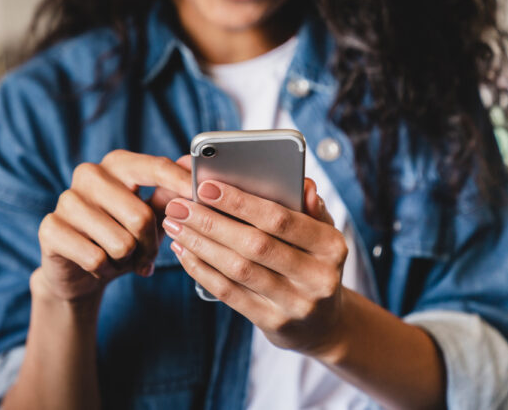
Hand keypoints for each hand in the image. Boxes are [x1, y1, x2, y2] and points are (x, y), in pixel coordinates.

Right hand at [35, 151, 191, 302]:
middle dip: (150, 245)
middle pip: (141, 216)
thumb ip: (171, 193)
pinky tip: (99, 265)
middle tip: (147, 256)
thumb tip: (192, 166)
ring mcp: (66, 199)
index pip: (156, 167)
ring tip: (120, 258)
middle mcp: (90, 174)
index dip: (181, 183)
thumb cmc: (123, 235)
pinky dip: (105, 270)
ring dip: (127, 260)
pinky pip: (96, 258)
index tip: (202, 195)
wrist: (80, 270)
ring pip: (120, 242)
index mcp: (118, 164)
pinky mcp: (50, 228)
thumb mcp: (152, 215)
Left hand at [162, 178, 347, 356]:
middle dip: (211, 222)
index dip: (241, 202)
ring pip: (238, 270)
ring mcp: (296, 304)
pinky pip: (230, 293)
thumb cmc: (314, 264)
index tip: (206, 187)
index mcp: (332, 246)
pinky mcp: (274, 323)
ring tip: (175, 225)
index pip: (281, 219)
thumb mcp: (322, 234)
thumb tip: (303, 184)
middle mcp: (318, 277)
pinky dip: (202, 270)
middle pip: (255, 245)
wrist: (323, 323)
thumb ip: (310, 208)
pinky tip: (184, 252)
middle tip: (179, 206)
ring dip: (200, 245)